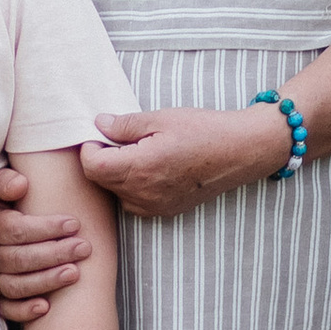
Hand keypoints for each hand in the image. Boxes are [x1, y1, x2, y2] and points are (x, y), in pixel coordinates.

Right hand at [0, 156, 92, 325]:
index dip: (44, 227)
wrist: (6, 228)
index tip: (74, 224)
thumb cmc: (11, 203)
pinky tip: (46, 307)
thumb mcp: (3, 186)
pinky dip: (24, 310)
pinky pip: (5, 309)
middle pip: (17, 258)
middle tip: (84, 248)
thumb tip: (21, 185)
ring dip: (45, 281)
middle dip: (53, 253)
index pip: (13, 229)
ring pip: (13, 285)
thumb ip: (7, 181)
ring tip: (74, 274)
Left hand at [80, 105, 290, 216]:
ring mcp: (154, 206)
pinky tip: (150, 167)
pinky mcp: (165, 211)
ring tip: (137, 151)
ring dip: (116, 173)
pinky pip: (134, 202)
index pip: (91, 166)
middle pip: (100, 181)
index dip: (89, 148)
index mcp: (139, 168)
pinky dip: (132, 185)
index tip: (100, 133)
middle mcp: (143, 194)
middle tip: (119, 137)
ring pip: (116, 193)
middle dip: (101, 159)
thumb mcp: (161, 118)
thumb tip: (99, 124)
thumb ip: (125, 125)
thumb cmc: (204, 130)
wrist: (241, 151)